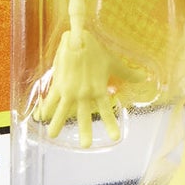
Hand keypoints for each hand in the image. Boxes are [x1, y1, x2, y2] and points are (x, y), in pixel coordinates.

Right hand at [34, 0, 146, 145]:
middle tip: (86, 145)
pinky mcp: (59, 84)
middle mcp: (84, 93)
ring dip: (57, 123)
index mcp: (98, 89)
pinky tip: (40, 117)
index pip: (107, 110)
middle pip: (84, 115)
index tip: (115, 137)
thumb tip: (145, 77)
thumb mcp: (113, 62)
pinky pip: (51, 98)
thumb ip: (128, 73)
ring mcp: (70, 90)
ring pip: (62, 110)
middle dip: (85, 130)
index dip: (111, 123)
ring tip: (53, 135)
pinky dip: (45, 108)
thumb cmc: (96, 50)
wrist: (78, 38)